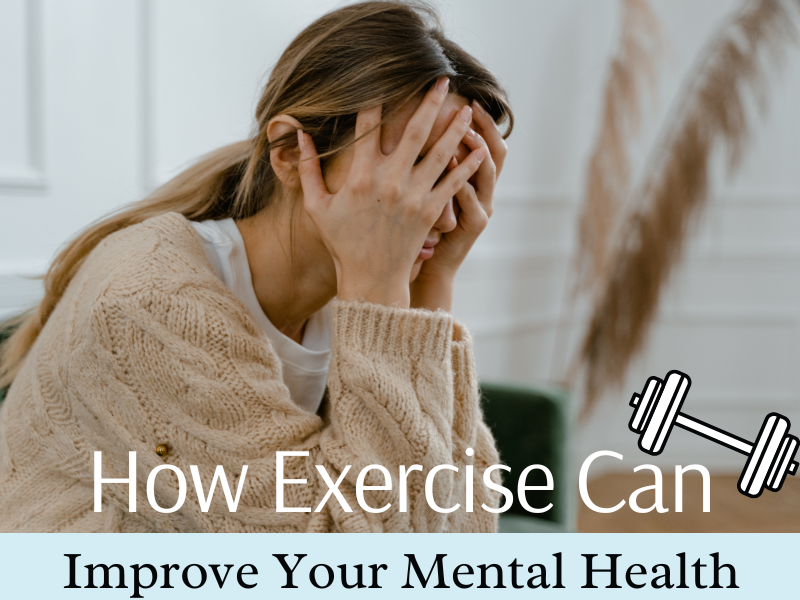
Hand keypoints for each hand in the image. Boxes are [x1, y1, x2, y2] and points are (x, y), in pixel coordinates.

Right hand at [297, 78, 486, 307]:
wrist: (371, 279)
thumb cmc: (342, 242)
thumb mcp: (316, 207)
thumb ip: (307, 170)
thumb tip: (300, 135)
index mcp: (361, 176)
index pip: (369, 126)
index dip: (376, 99)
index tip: (384, 78)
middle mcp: (390, 180)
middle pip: (415, 130)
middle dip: (429, 102)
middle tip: (442, 79)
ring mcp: (414, 195)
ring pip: (440, 152)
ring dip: (455, 127)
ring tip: (467, 107)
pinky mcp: (431, 211)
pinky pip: (454, 182)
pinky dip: (468, 165)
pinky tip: (479, 148)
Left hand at [410, 100, 507, 310]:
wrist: (426, 267)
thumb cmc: (420, 229)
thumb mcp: (428, 193)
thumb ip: (427, 164)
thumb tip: (412, 128)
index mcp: (473, 180)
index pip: (483, 142)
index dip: (481, 121)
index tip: (466, 98)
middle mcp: (483, 191)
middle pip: (495, 151)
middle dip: (485, 127)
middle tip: (469, 106)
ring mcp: (482, 207)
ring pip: (487, 172)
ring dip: (476, 150)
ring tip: (464, 130)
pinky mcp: (473, 225)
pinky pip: (472, 200)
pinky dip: (463, 181)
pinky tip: (452, 165)